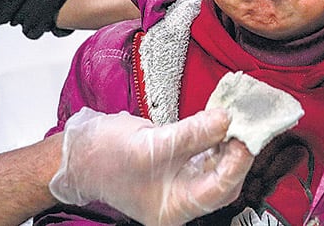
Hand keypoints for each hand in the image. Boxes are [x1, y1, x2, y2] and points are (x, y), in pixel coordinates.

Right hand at [50, 108, 253, 225]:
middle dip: (236, 152)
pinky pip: (203, 150)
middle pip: (222, 178)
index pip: (219, 190)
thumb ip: (191, 133)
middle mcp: (181, 197)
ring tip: (237, 116)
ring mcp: (180, 179)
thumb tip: (226, 120)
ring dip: (228, 141)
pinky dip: (214, 134)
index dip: (236, 163)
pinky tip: (220, 117)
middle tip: (246, 123)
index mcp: (175, 207)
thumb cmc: (104, 157)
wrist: (77, 152)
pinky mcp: (177, 161)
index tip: (245, 136)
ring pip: (216, 163)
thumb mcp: (150, 143)